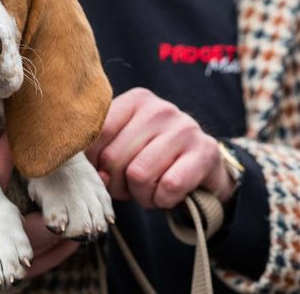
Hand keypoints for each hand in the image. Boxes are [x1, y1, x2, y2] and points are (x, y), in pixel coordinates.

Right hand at [0, 136, 77, 293]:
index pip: (2, 210)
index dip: (19, 185)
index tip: (36, 161)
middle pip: (32, 239)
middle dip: (60, 220)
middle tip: (88, 201)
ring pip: (38, 258)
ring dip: (62, 241)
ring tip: (90, 224)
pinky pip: (30, 268)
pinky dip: (49, 256)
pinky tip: (62, 247)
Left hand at [86, 88, 236, 209]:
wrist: (204, 167)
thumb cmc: (153, 156)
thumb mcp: (125, 144)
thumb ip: (103, 151)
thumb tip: (97, 174)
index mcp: (136, 100)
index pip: (98, 132)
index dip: (94, 161)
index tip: (103, 171)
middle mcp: (160, 109)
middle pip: (114, 157)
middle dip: (116, 184)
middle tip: (129, 187)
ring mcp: (185, 128)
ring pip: (139, 174)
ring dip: (140, 195)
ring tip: (149, 191)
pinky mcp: (205, 152)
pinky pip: (168, 186)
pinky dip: (163, 200)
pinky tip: (168, 194)